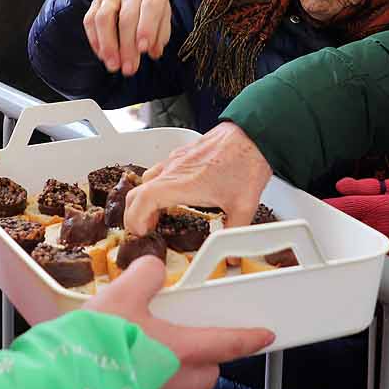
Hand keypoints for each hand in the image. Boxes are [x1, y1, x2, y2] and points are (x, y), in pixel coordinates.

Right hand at [83, 0, 172, 76]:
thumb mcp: (164, 9)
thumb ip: (161, 31)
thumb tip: (154, 52)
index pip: (150, 7)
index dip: (146, 29)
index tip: (144, 50)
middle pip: (126, 17)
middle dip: (127, 46)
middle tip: (129, 69)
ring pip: (104, 18)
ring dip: (107, 45)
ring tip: (113, 65)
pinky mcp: (96, 0)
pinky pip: (90, 19)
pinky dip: (95, 40)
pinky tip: (102, 55)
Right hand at [85, 253, 274, 388]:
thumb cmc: (95, 344)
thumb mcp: (121, 295)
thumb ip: (144, 276)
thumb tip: (154, 267)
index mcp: (180, 352)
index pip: (226, 344)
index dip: (247, 339)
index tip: (264, 336)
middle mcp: (172, 385)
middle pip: (205, 377)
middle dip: (205, 362)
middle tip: (187, 342)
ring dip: (169, 375)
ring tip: (141, 353)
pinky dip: (139, 387)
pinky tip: (116, 372)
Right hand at [126, 122, 271, 234]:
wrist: (255, 133)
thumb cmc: (247, 161)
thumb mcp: (243, 206)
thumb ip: (235, 234)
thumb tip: (232, 255)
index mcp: (180, 184)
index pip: (141, 200)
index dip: (134, 220)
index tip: (141, 234)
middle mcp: (173, 169)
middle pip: (137, 191)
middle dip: (135, 213)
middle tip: (147, 229)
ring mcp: (177, 159)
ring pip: (148, 179)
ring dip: (147, 198)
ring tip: (160, 213)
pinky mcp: (184, 152)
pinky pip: (161, 169)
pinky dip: (160, 185)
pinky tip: (177, 193)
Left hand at [327, 177, 388, 262]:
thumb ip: (363, 187)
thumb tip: (340, 186)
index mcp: (377, 207)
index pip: (343, 206)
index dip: (325, 206)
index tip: (316, 205)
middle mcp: (378, 227)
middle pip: (344, 226)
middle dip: (334, 221)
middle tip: (330, 218)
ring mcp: (381, 246)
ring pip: (352, 243)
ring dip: (346, 236)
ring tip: (347, 230)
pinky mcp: (387, 259)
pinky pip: (366, 255)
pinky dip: (360, 249)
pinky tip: (361, 243)